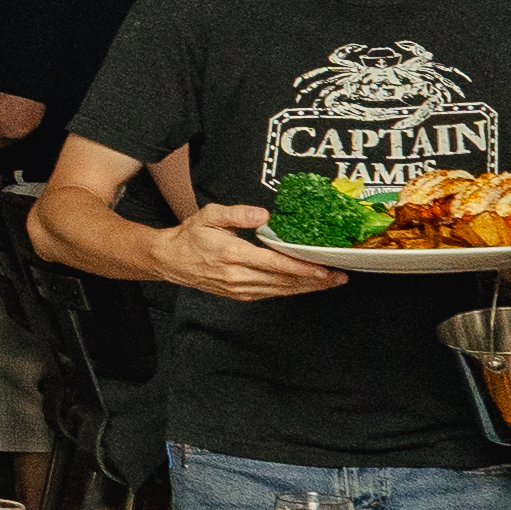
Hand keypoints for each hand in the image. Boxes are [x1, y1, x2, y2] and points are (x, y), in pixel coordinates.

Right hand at [156, 205, 347, 302]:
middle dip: (315, 280)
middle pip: (284, 280)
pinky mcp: (240, 295)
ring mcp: (240, 288)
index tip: (323, 268)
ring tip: (330, 282)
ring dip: (308, 287)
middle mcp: (238, 276)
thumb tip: (264, 215)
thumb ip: (238, 213)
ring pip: (281, 290)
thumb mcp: (210, 215)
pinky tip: (306, 285)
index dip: (301, 267)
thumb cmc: (192, 235)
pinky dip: (292, 290)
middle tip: (339, 276)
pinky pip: (272, 294)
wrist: (171, 260)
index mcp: (232, 254)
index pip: (274, 263)